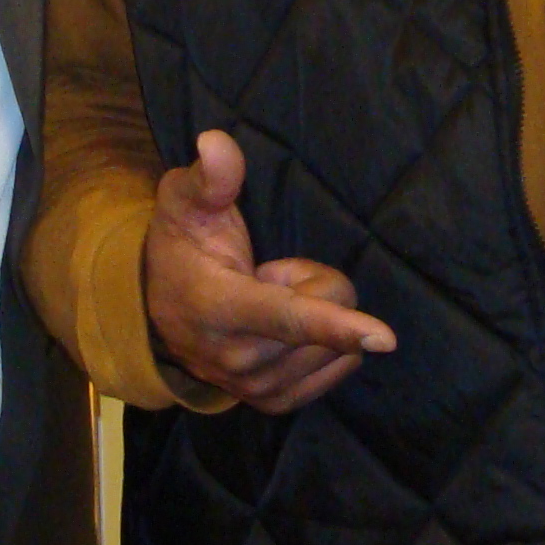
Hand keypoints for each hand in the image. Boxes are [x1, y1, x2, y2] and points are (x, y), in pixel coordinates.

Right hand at [144, 130, 394, 410]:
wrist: (158, 310)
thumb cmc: (182, 245)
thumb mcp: (186, 201)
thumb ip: (210, 176)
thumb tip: (217, 142)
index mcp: (220, 308)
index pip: (288, 318)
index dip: (338, 325)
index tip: (386, 338)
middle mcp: (240, 358)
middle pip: (330, 311)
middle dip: (311, 282)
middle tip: (264, 273)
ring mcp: (257, 388)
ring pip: (338, 342)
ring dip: (315, 314)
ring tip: (268, 299)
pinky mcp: (274, 403)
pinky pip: (340, 366)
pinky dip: (322, 343)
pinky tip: (282, 331)